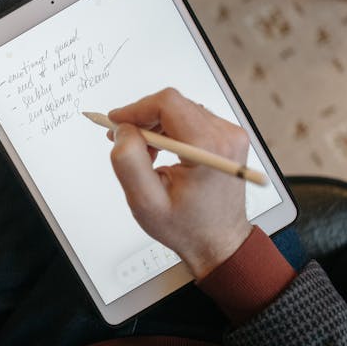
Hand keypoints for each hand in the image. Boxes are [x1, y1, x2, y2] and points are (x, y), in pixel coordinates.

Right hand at [108, 88, 251, 278]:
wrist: (218, 241)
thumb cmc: (187, 227)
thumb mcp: (146, 202)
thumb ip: (129, 162)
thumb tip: (123, 130)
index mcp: (209, 148)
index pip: (167, 104)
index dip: (136, 110)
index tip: (116, 123)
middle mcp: (226, 136)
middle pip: (174, 104)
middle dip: (142, 119)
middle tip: (122, 140)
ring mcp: (230, 135)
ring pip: (181, 110)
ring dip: (155, 126)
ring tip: (144, 154)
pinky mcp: (228, 138)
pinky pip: (191, 119)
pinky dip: (170, 130)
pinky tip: (161, 151)